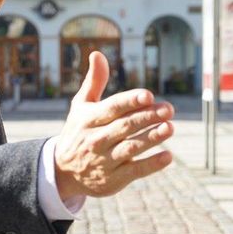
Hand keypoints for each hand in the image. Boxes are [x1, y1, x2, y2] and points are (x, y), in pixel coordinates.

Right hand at [54, 51, 173, 198]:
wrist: (62, 172)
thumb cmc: (78, 132)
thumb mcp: (80, 107)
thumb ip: (93, 82)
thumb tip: (97, 54)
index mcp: (89, 119)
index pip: (112, 108)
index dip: (130, 101)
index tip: (148, 95)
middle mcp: (96, 139)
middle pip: (124, 126)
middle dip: (147, 117)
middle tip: (169, 109)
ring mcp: (105, 160)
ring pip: (130, 148)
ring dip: (151, 138)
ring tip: (169, 127)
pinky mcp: (114, 179)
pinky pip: (134, 171)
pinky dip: (151, 164)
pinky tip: (167, 156)